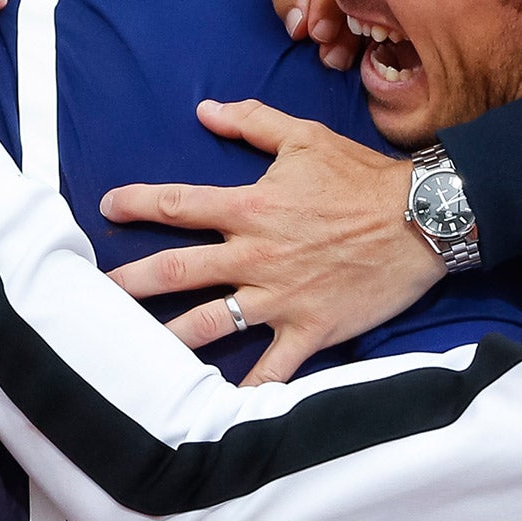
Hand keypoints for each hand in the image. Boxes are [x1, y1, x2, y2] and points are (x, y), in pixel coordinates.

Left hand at [101, 99, 441, 383]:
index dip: (137, 204)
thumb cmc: (363, 177)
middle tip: (97, 294)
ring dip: (168, 339)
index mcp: (251, 207)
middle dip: (132, 283)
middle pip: (179, 271)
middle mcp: (256, 255)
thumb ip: (252, 123)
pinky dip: (246, 392)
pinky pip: (272, 370)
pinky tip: (216, 411)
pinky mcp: (310, 329)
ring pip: (211, 324)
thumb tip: (204, 109)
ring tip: (132, 353)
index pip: (178, 205)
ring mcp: (281, 297)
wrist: (424, 219)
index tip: (107, 207)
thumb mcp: (305, 137)